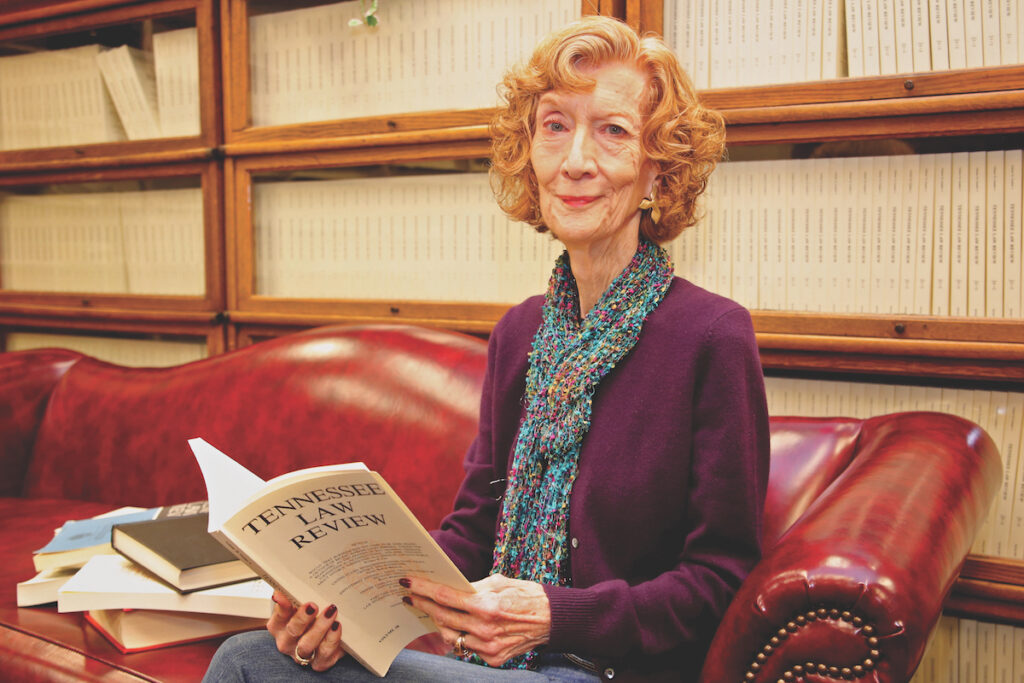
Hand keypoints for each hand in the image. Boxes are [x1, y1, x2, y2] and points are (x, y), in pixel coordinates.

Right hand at [266, 591, 345, 671]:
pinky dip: (332, 639)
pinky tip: (337, 626)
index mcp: (279, 626)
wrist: (326, 635)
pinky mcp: (320, 662)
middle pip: (292, 631)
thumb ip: (295, 595)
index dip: (282, 605)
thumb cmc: (310, 617)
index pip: (278, 614)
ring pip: (307, 644)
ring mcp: (303, 654)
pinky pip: (325, 654)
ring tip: (331, 612)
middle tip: (313, 605)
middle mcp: (287, 642)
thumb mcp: (301, 604)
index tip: (284, 595)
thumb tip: (285, 587)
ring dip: (319, 628)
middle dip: (302, 618)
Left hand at [403, 574, 550, 667]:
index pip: (445, 597)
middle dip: (424, 605)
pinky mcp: (493, 659)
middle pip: (442, 617)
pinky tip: (458, 624)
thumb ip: (473, 587)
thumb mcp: (499, 582)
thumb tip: (450, 588)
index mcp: (486, 606)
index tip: (408, 584)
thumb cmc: (527, 595)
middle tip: (411, 596)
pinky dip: (461, 635)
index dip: (423, 590)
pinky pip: (467, 647)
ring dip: (439, 622)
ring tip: (431, 610)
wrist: (553, 619)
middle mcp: (485, 630)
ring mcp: (488, 647)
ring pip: (451, 636)